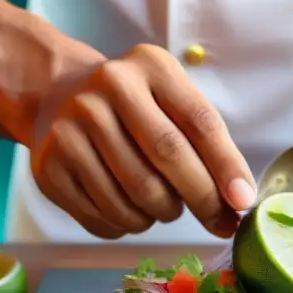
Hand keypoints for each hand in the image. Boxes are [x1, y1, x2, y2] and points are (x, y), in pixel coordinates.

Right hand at [30, 44, 255, 238]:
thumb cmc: (133, 106)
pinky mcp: (49, 168)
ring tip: (163, 205)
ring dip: (162, 215)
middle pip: (167, 157)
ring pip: (137, 198)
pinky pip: (104, 219)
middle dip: (202, 199)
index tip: (243, 201)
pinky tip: (130, 210)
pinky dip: (128, 225)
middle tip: (219, 222)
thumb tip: (237, 199)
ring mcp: (72, 128)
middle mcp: (107, 89)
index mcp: (150, 67)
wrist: (56, 97)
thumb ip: (207, 142)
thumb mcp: (171, 100)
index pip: (199, 121)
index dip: (226, 166)